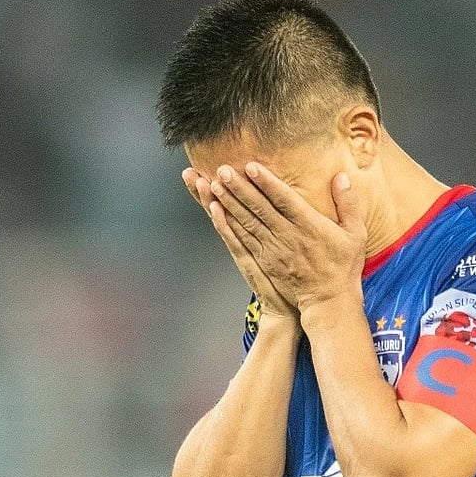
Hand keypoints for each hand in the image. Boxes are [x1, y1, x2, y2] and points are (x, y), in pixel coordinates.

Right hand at [182, 167, 297, 320]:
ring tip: (200, 180)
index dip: (214, 187)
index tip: (200, 167)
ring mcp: (242, 250)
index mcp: (247, 234)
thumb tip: (283, 201)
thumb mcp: (281, 248)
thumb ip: (278, 226)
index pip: (227, 205)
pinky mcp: (248, 261)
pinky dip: (224, 224)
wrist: (284, 309)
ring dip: (210, 201)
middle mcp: (240, 239)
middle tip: (187, 171)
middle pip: (218, 208)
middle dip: (202, 189)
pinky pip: (234, 239)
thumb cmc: (288, 278)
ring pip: (223, 220)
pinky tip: (216, 209)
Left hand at [207, 162, 366, 313]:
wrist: (328, 302)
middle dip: (239, 188)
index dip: (266, 182)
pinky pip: (243, 240)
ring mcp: (273, 250)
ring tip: (214, 185)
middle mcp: (287, 236)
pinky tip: (217, 212)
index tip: (251, 166)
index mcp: (309, 226)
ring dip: (230, 203)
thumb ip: (348, 203)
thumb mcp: (356, 233)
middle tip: (223, 170)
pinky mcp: (264, 261)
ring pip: (247, 222)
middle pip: (259, 208)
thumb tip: (341, 176)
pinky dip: (228, 225)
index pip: (283, 199)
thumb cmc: (343, 266)